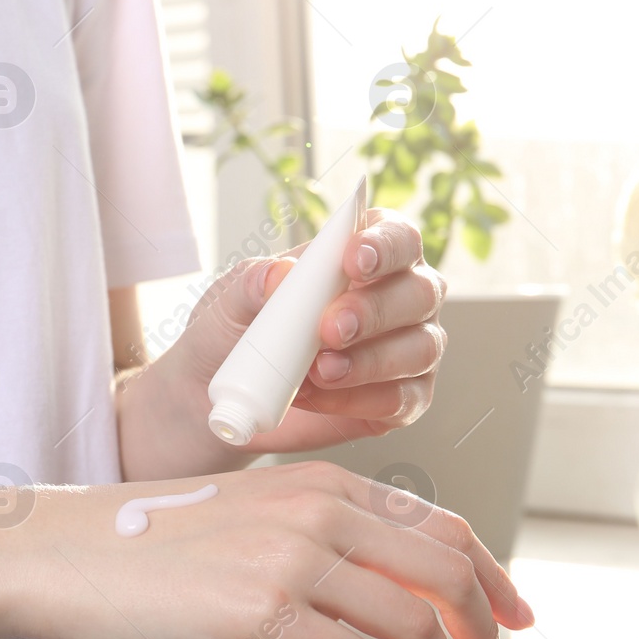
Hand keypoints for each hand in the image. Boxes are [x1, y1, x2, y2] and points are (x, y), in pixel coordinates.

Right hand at [0, 463, 533, 638]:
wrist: (62, 552)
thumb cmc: (146, 541)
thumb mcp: (248, 513)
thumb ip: (316, 532)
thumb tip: (381, 584)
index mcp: (319, 482)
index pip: (439, 525)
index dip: (491, 576)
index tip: (512, 615)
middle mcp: (316, 509)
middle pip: (444, 568)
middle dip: (485, 627)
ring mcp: (290, 557)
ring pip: (411, 620)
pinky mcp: (259, 612)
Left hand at [118, 207, 445, 478]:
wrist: (219, 397)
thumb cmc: (234, 332)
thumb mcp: (228, 302)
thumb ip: (253, 282)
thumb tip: (281, 274)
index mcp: (368, 256)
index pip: (400, 238)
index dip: (385, 245)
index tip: (353, 260)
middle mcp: (402, 298)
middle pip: (419, 292)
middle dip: (376, 310)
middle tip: (329, 328)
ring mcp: (409, 350)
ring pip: (419, 349)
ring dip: (370, 361)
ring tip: (317, 371)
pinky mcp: (402, 401)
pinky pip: (401, 400)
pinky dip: (358, 400)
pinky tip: (316, 397)